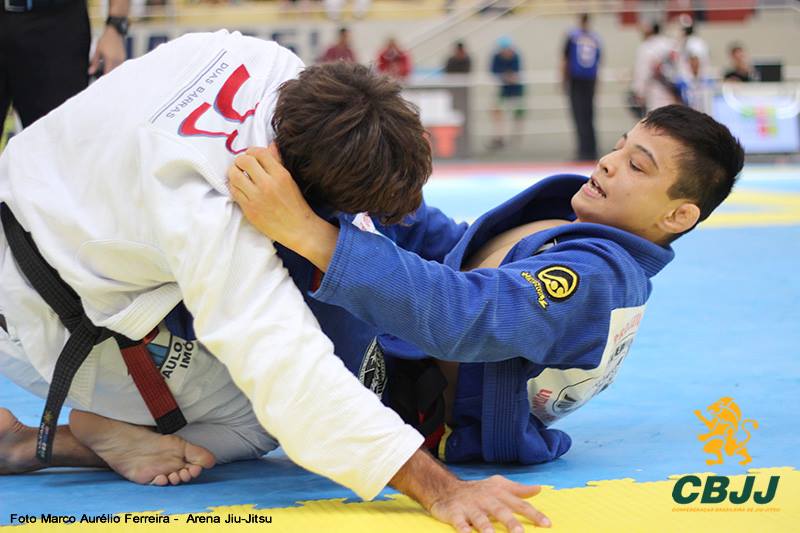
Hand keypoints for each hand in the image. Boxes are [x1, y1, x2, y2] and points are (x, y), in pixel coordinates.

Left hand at [89, 27, 125, 75]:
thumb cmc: (105, 40)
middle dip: (108, 76)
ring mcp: (121, 59)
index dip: (103, 78)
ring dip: (112, 71)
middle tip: (102, 77)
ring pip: (117, 70)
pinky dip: (115, 67)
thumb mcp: (97, 51)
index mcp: (110, 59)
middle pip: (112, 73)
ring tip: (106, 70)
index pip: (107, 73)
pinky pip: (119, 66)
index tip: (100, 81)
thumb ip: (94, 62)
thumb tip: (90, 71)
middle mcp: (117, 60)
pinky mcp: (123, 58)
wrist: (114, 33)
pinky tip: (111, 65)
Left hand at [227, 145, 338, 270]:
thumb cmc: (296, 205)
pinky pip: (233, 192)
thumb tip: (271, 145)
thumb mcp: (290, 180)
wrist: (298, 229)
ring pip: (234, 175)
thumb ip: (278, 162)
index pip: (259, 153)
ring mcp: (257, 198)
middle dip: (240, 160)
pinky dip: (233, 187)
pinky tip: (239, 188)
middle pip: (244, 161)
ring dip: (233, 172)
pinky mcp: (249, 209)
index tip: (251, 157)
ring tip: (238, 175)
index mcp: (280, 175)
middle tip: (241, 165)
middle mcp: (268, 184)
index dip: (252, 152)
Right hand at [390, 449, 549, 531]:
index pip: (519, 504)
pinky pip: (459, 522)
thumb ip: (518, 490)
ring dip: (486, 528)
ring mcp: (469, 506)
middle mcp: (485, 499)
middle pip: (500, 511)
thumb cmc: (477, 490)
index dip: (533, 514)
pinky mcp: (454, 513)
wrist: (447, 488)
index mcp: (498, 494)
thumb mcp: (498, 486)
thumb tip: (538, 489)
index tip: (547, 524)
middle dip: (510, 522)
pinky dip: (462, 529)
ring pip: (479, 518)